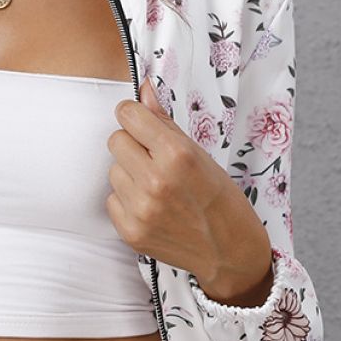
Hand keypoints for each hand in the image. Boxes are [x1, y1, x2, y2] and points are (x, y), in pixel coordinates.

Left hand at [107, 76, 272, 297]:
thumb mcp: (200, 154)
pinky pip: (112, 199)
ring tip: (157, 187)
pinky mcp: (130, 231)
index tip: (142, 124)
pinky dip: (128, 201)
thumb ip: (165, 121)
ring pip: (113, 170)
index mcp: (177, 155)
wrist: (229, 252)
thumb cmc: (220, 198)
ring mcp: (141, 209)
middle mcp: (155, 181)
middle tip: (154, 159)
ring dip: (130, 174)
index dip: (135, 117)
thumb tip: (143, 89)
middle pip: (115, 140)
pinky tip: (152, 207)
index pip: (128, 115)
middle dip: (132, 145)